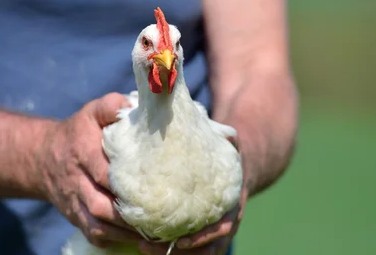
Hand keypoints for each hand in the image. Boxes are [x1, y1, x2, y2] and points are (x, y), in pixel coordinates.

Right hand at [38, 93, 141, 247]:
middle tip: (159, 215)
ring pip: (98, 225)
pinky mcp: (76, 218)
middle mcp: (76, 181)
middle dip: (128, 214)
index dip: (126, 183)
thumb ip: (112, 106)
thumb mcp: (92, 112)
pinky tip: (137, 240)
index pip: (103, 172)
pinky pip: (94, 235)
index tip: (154, 187)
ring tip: (154, 233)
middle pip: (100, 205)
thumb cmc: (78, 132)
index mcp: (82, 152)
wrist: (43, 157)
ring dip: (125, 231)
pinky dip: (114, 240)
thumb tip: (135, 106)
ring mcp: (75, 203)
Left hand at [138, 136, 248, 254]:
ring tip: (139, 246)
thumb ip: (227, 139)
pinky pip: (185, 248)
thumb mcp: (230, 145)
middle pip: (204, 249)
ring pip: (194, 252)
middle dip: (177, 252)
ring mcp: (211, 231)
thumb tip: (224, 132)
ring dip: (166, 253)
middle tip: (144, 246)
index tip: (180, 242)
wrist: (236, 169)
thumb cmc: (227, 154)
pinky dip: (165, 248)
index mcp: (231, 206)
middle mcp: (222, 223)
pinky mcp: (198, 232)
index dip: (202, 238)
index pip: (220, 230)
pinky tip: (141, 242)